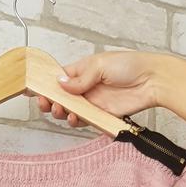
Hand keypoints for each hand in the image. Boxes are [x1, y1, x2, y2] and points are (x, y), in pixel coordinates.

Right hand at [25, 50, 167, 126]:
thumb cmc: (130, 66)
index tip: (34, 90)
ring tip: (60, 110)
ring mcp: (91, 102)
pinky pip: (83, 121)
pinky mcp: (100, 115)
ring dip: (61, 112)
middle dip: (50, 101)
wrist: (151, 82)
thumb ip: (80, 78)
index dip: (45, 84)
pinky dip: (75, 121)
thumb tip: (60, 84)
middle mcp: (84, 87)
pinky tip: (73, 118)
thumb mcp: (100, 65)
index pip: (58, 78)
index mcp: (82, 70)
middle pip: (60, 97)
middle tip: (46, 103)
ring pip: (69, 111)